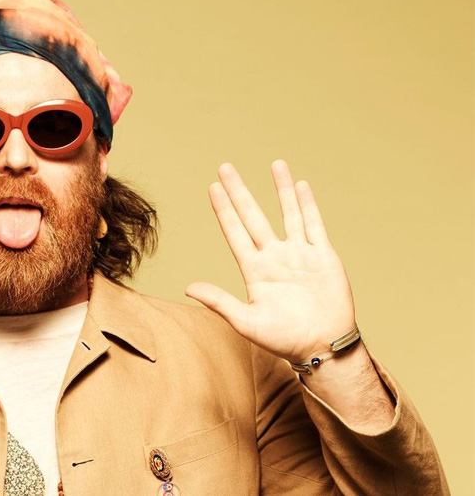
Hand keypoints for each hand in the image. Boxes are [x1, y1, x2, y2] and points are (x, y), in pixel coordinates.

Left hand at [185, 160, 356, 362]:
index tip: (212, 187)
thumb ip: (219, 302)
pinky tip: (301, 186)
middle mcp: (274, 257)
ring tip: (275, 164)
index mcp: (254, 270)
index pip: (234, 232)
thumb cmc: (283, 340)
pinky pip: (315, 225)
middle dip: (240, 191)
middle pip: (254, 216)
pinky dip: (308, 205)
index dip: (224, 209)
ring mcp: (299, 255)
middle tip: (225, 167)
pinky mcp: (323, 257)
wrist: (323, 348)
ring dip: (281, 189)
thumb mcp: (246, 322)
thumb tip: (188, 288)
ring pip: (288, 213)